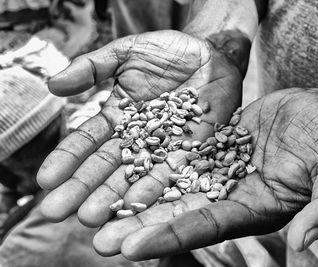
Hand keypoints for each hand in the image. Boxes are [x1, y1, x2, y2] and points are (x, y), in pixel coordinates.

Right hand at [37, 30, 242, 226]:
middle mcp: (138, 139)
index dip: (67, 160)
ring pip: (137, 177)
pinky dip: (157, 190)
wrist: (212, 56)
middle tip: (59, 212)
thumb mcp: (126, 52)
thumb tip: (52, 84)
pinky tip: (139, 205)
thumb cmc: (168, 51)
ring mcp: (165, 149)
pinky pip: (174, 174)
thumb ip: (92, 68)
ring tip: (93, 218)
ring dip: (115, 198)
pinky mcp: (192, 153)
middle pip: (108, 167)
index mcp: (117, 118)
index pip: (87, 142)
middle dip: (84, 189)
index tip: (46, 180)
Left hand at [92, 89, 317, 259]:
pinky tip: (119, 161)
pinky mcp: (210, 144)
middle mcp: (228, 193)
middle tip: (96, 240)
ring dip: (134, 196)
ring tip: (94, 207)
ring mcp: (216, 168)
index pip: (207, 227)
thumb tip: (302, 243)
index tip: (131, 249)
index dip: (171, 237)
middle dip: (139, 227)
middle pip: (177, 213)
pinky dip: (149, 159)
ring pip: (169, 184)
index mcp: (254, 207)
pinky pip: (175, 151)